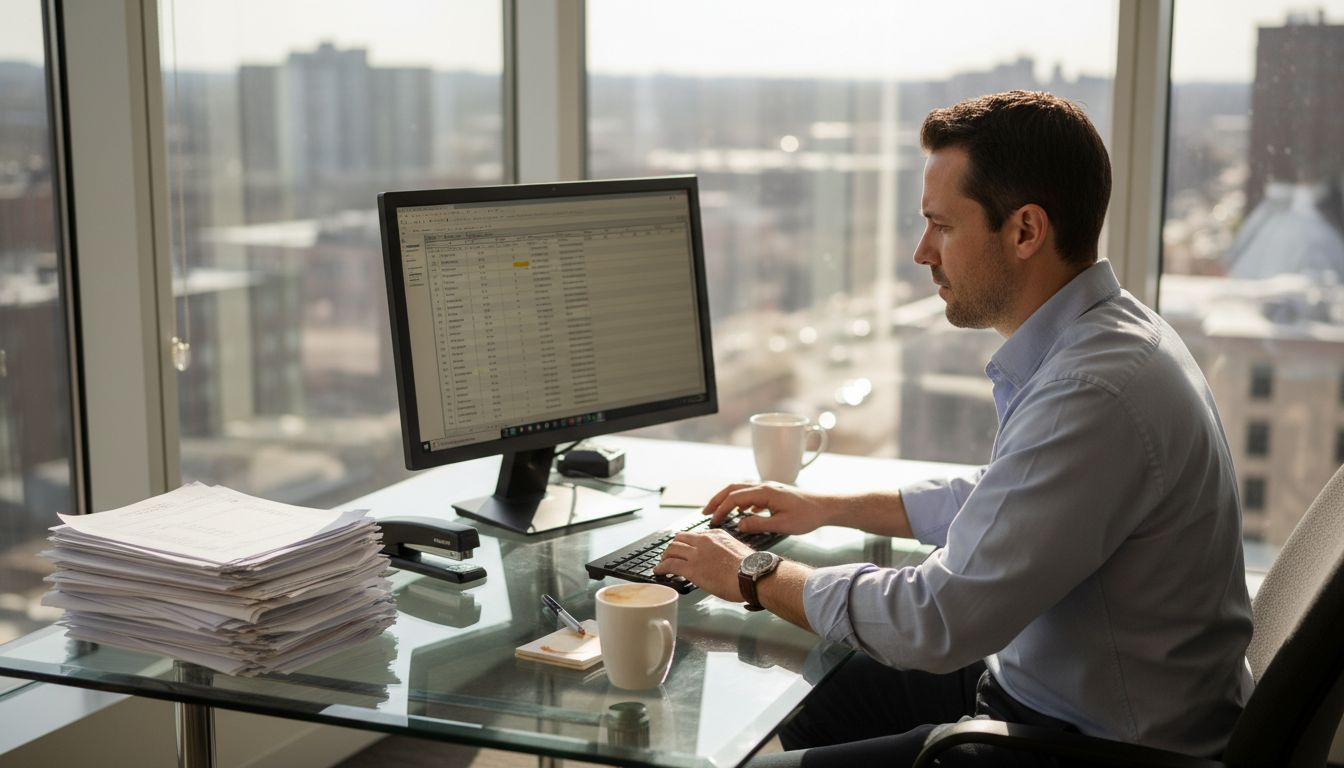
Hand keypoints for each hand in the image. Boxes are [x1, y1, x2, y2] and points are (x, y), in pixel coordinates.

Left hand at [653, 529, 752, 601]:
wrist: (753, 576)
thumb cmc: (751, 569)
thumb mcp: (737, 550)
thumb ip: (725, 551)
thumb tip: (721, 560)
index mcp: (716, 535)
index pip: (695, 536)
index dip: (686, 544)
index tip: (684, 550)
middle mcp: (704, 541)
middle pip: (680, 539)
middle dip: (672, 547)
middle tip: (669, 555)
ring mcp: (697, 554)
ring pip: (672, 549)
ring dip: (665, 557)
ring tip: (662, 563)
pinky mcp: (692, 568)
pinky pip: (670, 564)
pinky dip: (661, 567)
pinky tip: (659, 571)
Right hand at [704, 482, 834, 534]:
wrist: (824, 507)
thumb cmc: (806, 516)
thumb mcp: (782, 525)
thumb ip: (758, 524)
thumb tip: (738, 524)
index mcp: (764, 492)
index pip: (734, 498)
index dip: (721, 509)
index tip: (712, 521)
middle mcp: (764, 486)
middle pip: (733, 488)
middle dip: (717, 500)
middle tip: (705, 513)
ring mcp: (768, 488)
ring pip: (740, 490)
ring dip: (727, 499)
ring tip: (717, 512)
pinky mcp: (772, 493)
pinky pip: (750, 494)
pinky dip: (739, 501)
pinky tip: (740, 513)